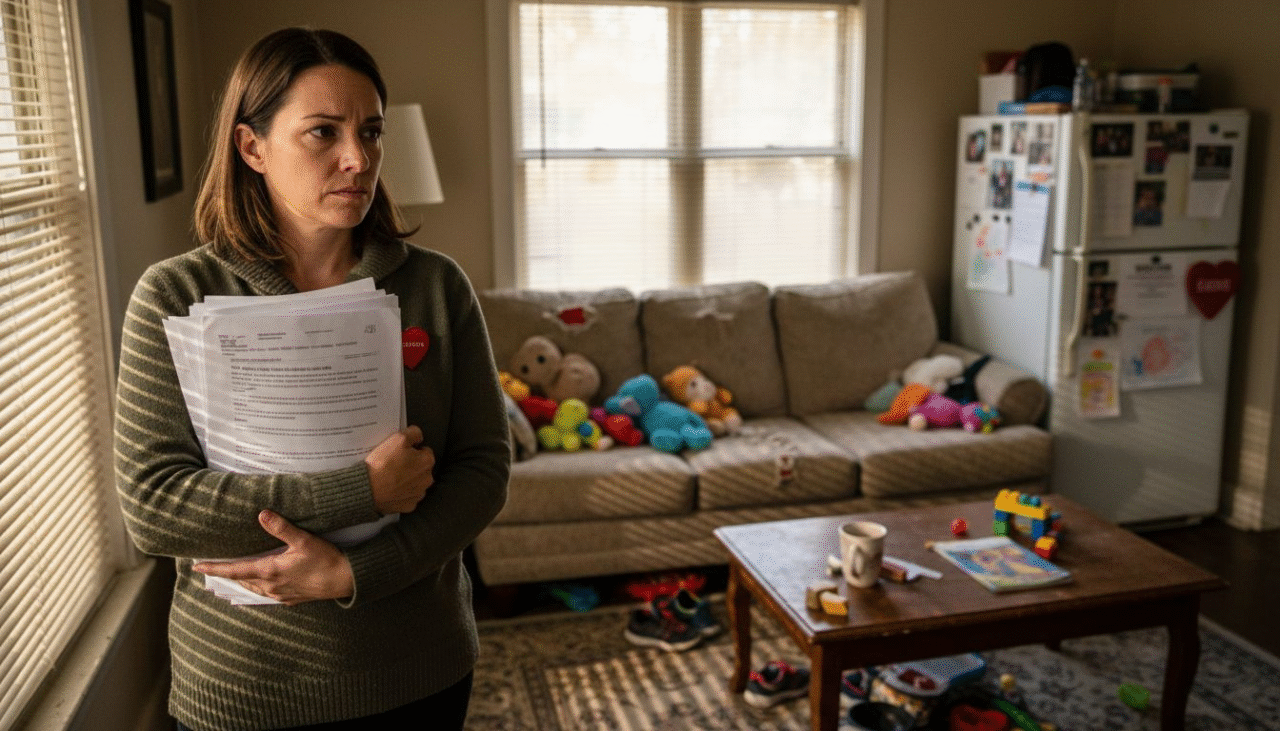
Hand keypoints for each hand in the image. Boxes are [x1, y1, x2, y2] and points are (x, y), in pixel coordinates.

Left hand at [193, 510, 353, 604]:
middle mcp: (271, 586)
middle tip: (209, 569)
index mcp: (270, 571)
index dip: (215, 568)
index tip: (197, 566)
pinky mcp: (291, 599)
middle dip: (225, 575)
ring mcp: (281, 595)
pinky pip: (266, 595)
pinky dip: (256, 590)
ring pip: (253, 589)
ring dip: (240, 582)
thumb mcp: (304, 540)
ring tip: (230, 577)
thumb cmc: (326, 560)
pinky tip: (258, 588)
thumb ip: (282, 528)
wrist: (345, 581)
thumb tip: (262, 514)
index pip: (235, 570)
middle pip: (241, 580)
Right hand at [365, 425, 434, 513]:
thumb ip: (414, 433)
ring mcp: (419, 494)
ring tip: (391, 476)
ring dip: (407, 479)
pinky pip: (408, 496)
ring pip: (415, 482)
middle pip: (421, 468)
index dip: (412, 450)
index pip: (425, 451)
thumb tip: (419, 436)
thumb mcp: (398, 438)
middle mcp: (427, 479)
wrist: (368, 488)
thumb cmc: (383, 464)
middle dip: (411, 465)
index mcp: (427, 462)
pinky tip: (391, 488)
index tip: (401, 453)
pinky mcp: (409, 505)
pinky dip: (401, 493)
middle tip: (394, 464)